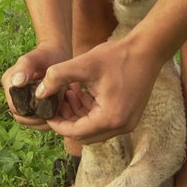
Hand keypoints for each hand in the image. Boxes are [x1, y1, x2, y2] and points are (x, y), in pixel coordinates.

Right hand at [2, 43, 70, 129]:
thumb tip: (17, 82)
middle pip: (22, 118)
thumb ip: (25, 67)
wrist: (56, 53)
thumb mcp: (36, 58)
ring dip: (45, 122)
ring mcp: (22, 100)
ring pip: (30, 121)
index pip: (16, 108)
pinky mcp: (32, 104)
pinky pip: (37, 119)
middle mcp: (13, 93)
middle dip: (39, 120)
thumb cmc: (46, 54)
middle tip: (57, 115)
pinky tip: (60, 113)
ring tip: (60, 113)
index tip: (49, 110)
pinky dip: (48, 120)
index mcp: (9, 84)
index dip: (31, 114)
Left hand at [36, 39, 163, 144]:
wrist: (147, 50)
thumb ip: (58, 77)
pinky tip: (81, 94)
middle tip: (57, 102)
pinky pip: (103, 123)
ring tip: (68, 94)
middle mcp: (121, 126)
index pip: (75, 132)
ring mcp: (127, 123)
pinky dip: (89, 113)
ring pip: (93, 130)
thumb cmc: (117, 56)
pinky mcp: (128, 117)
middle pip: (84, 135)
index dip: (57, 123)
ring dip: (78, 116)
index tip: (46, 111)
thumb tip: (38, 93)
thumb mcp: (84, 64)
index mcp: (110, 118)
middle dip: (67, 120)